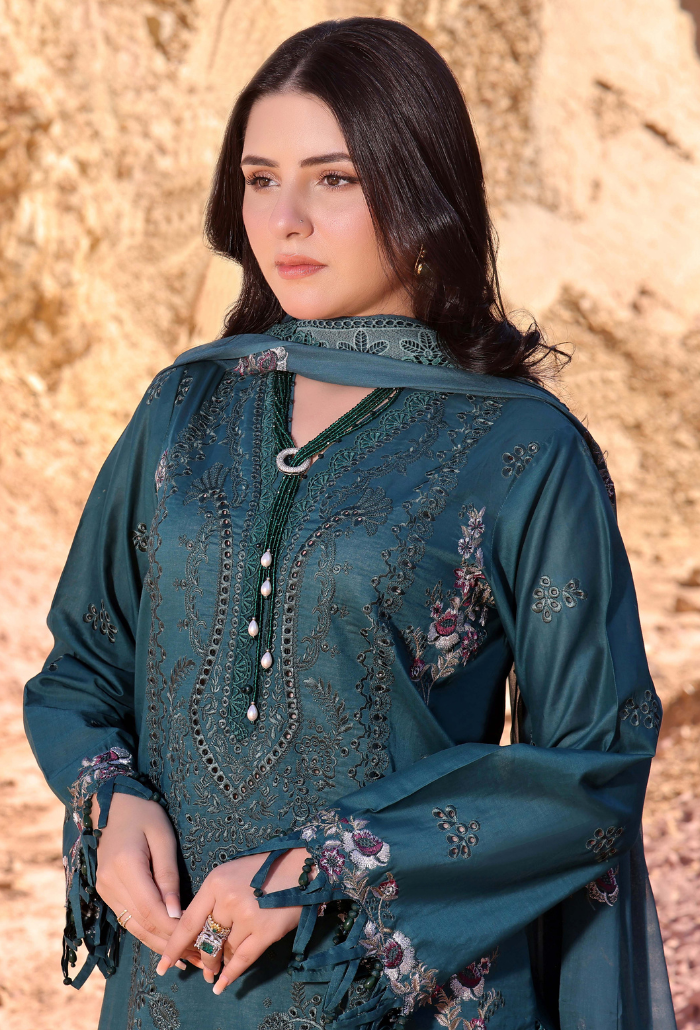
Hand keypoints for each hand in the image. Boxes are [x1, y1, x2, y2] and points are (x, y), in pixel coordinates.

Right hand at [93, 792, 201, 967]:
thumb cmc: (144, 814)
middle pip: (142, 924)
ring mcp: (104, 890)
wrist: (112, 804)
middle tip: (197, 955)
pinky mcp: (105, 892)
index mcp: (125, 866)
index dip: (174, 929)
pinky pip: (127, 918)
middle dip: (170, 943)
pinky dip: (146, 932)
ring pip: (133, 927)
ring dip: (158, 944)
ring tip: (185, 956)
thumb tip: (176, 913)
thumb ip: (168, 876)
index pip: (151, 909)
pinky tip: (165, 940)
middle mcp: (109, 883)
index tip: (198, 939)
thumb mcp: (163, 838)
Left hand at [156, 848, 310, 992]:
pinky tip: (221, 985)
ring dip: (218, 963)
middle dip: (201, 958)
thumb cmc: (265, 868)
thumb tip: (198, 932)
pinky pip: (243, 959)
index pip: (188, 921)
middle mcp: (227, 899)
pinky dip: (230, 974)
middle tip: (200, 968)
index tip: (163, 965)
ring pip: (224, 950)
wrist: (302, 866)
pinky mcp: (266, 930)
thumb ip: (213, 899)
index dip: (174, 946)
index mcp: (215, 882)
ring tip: (214, 972)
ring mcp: (247, 916)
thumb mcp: (231, 874)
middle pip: (205, 940)